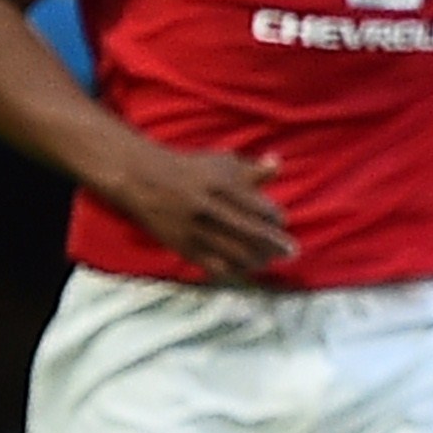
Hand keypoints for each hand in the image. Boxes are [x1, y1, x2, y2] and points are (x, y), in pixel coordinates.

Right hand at [111, 140, 292, 281]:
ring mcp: (193, 229)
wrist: (141, 179)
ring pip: (233, 253)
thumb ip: (251, 169)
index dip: (275, 218)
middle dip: (275, 246)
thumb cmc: (190, 170)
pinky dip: (232, 270)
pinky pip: (212, 265)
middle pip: (251, 233)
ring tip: (269, 260)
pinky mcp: (181, 246)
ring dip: (257, 260)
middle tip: (291, 252)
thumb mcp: (221, 163)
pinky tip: (243, 269)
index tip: (282, 222)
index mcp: (220, 186)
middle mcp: (208, 208)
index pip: (259, 208)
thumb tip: (277, 163)